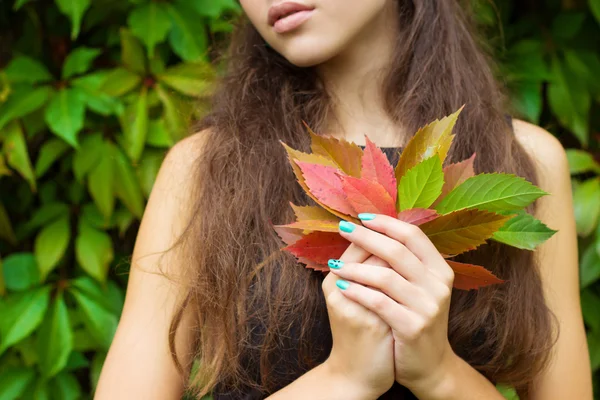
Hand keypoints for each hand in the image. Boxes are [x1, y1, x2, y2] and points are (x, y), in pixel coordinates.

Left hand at [327, 213, 457, 393]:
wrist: (429, 365)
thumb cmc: (415, 319)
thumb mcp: (419, 288)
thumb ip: (404, 262)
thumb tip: (374, 228)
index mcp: (440, 269)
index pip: (413, 235)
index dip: (386, 223)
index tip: (362, 217)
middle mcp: (438, 285)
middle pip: (397, 251)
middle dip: (366, 237)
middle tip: (343, 228)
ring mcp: (428, 307)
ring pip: (386, 276)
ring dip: (355, 267)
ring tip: (334, 264)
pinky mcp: (413, 327)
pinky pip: (379, 303)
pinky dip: (357, 292)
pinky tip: (341, 285)